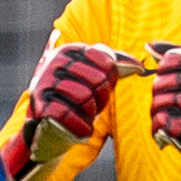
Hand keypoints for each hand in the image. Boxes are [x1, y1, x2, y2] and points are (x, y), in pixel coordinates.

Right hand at [0, 42, 127, 180]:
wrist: (47, 130)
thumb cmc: (75, 100)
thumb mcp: (93, 78)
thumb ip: (114, 66)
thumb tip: (139, 67)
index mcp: (69, 51)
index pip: (107, 62)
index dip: (108, 81)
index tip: (96, 88)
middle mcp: (54, 63)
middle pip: (99, 80)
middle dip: (100, 99)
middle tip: (87, 105)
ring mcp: (45, 85)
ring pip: (86, 99)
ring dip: (89, 114)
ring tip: (79, 115)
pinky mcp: (42, 109)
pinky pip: (75, 118)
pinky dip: (82, 129)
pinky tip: (78, 129)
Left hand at [144, 42, 180, 180]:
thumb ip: (177, 60)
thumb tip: (148, 46)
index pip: (167, 62)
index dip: (164, 74)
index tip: (174, 86)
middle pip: (158, 83)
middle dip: (160, 97)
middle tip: (173, 107)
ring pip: (157, 103)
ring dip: (159, 114)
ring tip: (171, 119)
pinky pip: (158, 120)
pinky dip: (159, 128)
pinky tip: (169, 131)